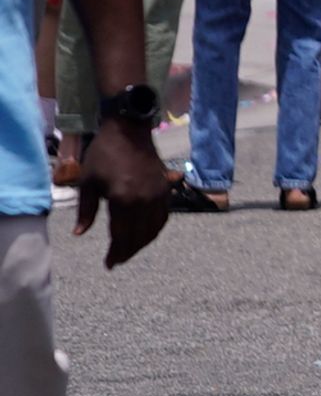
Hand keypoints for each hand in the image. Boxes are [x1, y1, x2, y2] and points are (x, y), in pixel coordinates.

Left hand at [72, 121, 167, 266]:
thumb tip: (80, 234)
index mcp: (123, 200)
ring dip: (143, 243)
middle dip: (129, 251)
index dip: (115, 253)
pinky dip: (155, 229)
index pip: (121, 235)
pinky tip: (146, 232)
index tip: (109, 265)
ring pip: (155, 229)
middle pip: (140, 236)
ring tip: (131, 249)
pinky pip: (164, 217)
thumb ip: (86, 211)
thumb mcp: (88, 182)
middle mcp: (145, 201)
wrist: (129, 131)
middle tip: (118, 260)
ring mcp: (159, 196)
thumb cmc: (103, 155)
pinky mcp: (166, 189)